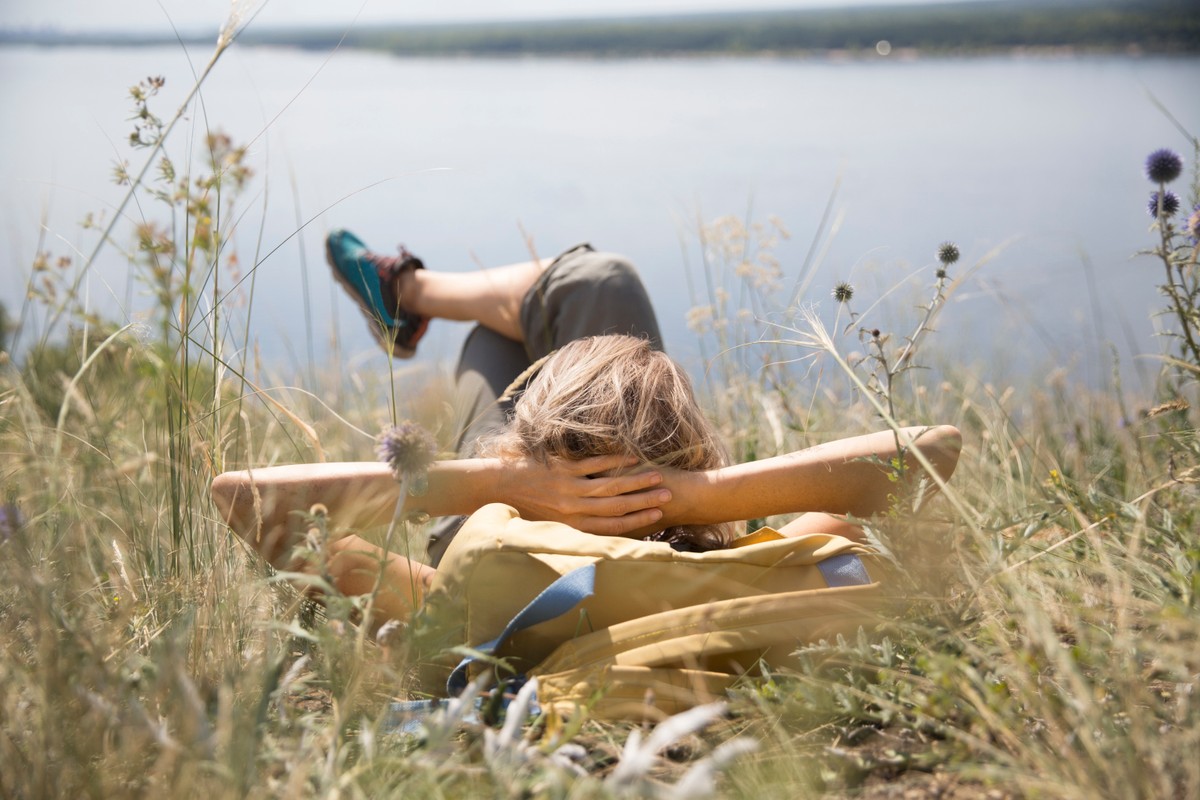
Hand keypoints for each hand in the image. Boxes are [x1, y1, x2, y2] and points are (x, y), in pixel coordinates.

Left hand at [498, 454, 670, 535]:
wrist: (496, 488)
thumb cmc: (524, 508)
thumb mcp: (550, 525)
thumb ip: (574, 528)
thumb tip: (597, 534)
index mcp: (573, 526)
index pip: (613, 525)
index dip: (639, 520)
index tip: (659, 514)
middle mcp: (573, 509)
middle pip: (618, 506)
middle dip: (645, 500)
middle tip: (668, 494)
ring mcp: (568, 488)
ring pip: (610, 486)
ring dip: (636, 481)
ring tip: (657, 476)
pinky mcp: (562, 468)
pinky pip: (594, 464)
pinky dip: (615, 461)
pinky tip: (631, 457)